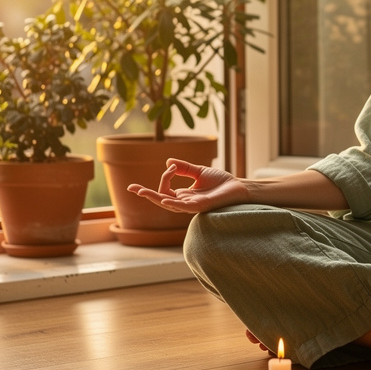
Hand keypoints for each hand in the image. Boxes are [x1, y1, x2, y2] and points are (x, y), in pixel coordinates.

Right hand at [127, 159, 249, 213]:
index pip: (165, 189)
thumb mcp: (199, 171)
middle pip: (161, 199)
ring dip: (155, 198)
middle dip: (146, 194)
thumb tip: (168, 161)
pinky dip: (174, 203)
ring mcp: (192, 205)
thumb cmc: (221, 181)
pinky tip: (163, 199)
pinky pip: (184, 207)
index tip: (171, 167)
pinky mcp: (201, 206)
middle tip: (131, 188)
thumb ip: (184, 168)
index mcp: (184, 195)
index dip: (165, 177)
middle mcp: (185, 202)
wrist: (239, 187)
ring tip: (142, 192)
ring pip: (169, 204)